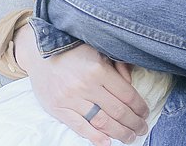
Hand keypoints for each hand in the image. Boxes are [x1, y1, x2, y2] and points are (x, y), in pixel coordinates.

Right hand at [15, 27, 149, 145]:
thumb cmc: (74, 50)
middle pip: (116, 110)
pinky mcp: (58, 109)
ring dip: (118, 132)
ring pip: (101, 121)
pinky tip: (107, 142)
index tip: (145, 113)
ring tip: (129, 138)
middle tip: (142, 129)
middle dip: (133, 122)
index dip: (139, 106)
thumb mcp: (99, 50)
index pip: (126, 94)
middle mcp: (86, 86)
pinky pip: (79, 126)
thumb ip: (117, 66)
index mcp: (99, 69)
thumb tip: (131, 83)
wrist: (40, 53)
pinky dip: (94, 137)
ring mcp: (71, 99)